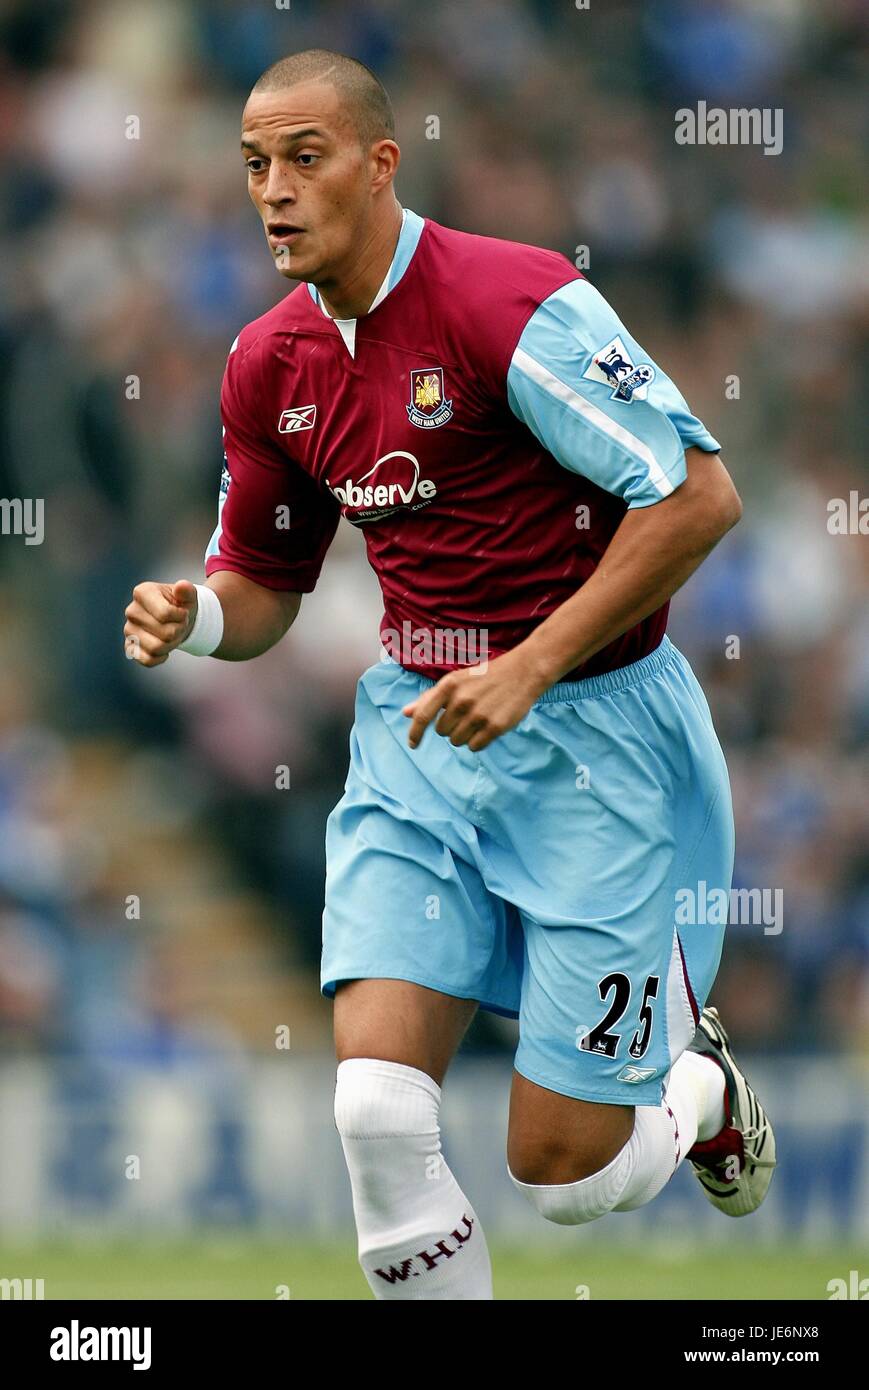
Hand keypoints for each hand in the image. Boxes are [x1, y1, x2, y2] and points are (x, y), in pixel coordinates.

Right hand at [124, 579, 197, 666]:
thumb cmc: (181, 605)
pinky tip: (165, 650)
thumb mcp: (189, 595)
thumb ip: (187, 590)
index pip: (165, 614)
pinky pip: (147, 661)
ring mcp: (128, 630)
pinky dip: (160, 658)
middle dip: (179, 631)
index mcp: (142, 592)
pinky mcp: (129, 647)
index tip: (183, 613)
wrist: (177, 619)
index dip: (181, 617)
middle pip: (165, 633)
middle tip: (180, 625)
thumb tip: (181, 587)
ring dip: (172, 645)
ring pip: (156, 648)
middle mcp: (131, 611)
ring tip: (173, 635)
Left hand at [402, 650, 548, 751]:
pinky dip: (478, 741)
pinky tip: (487, 726)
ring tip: (477, 719)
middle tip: (466, 714)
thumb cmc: (486, 676)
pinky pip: (475, 746)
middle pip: (442, 732)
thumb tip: (406, 713)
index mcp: (449, 686)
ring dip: (464, 735)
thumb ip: (430, 698)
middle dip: (450, 727)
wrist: (523, 671)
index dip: (415, 733)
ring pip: (457, 741)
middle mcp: (461, 701)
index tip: (413, 744)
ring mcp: (478, 715)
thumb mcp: (456, 680)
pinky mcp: (494, 727)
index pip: (423, 715)